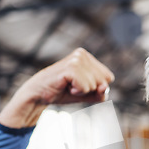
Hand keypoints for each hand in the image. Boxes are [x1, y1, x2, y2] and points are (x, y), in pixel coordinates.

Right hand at [0, 48, 114, 127]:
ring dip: (82, 91)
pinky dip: (77, 92)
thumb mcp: (86, 94)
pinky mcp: (71, 68)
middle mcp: (82, 54)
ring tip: (68, 85)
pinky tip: (66, 86)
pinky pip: (86, 87)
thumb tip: (104, 88)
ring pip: (95, 85)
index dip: (96, 87)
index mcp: (87, 57)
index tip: (79, 85)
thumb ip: (100, 93)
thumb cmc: (63, 92)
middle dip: (90, 89)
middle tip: (72, 86)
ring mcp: (76, 59)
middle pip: (104, 81)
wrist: (39, 94)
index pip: (109, 78)